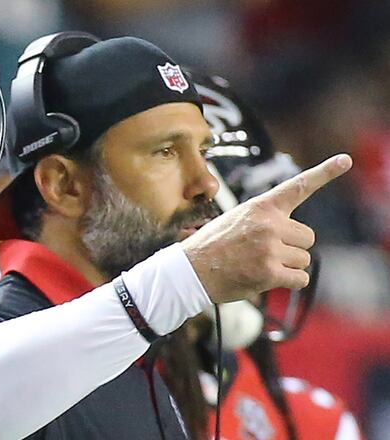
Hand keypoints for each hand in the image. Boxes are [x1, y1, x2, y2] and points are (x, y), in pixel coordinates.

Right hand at [182, 154, 351, 302]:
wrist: (189, 271)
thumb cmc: (211, 247)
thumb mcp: (235, 220)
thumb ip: (265, 221)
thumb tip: (295, 238)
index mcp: (260, 207)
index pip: (297, 187)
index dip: (324, 173)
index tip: (344, 160)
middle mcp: (268, 224)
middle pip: (307, 237)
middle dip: (292, 248)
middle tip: (264, 252)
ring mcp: (269, 248)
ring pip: (303, 259)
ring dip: (288, 266)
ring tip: (259, 265)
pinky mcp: (269, 272)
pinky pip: (299, 279)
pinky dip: (288, 282)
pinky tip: (265, 279)